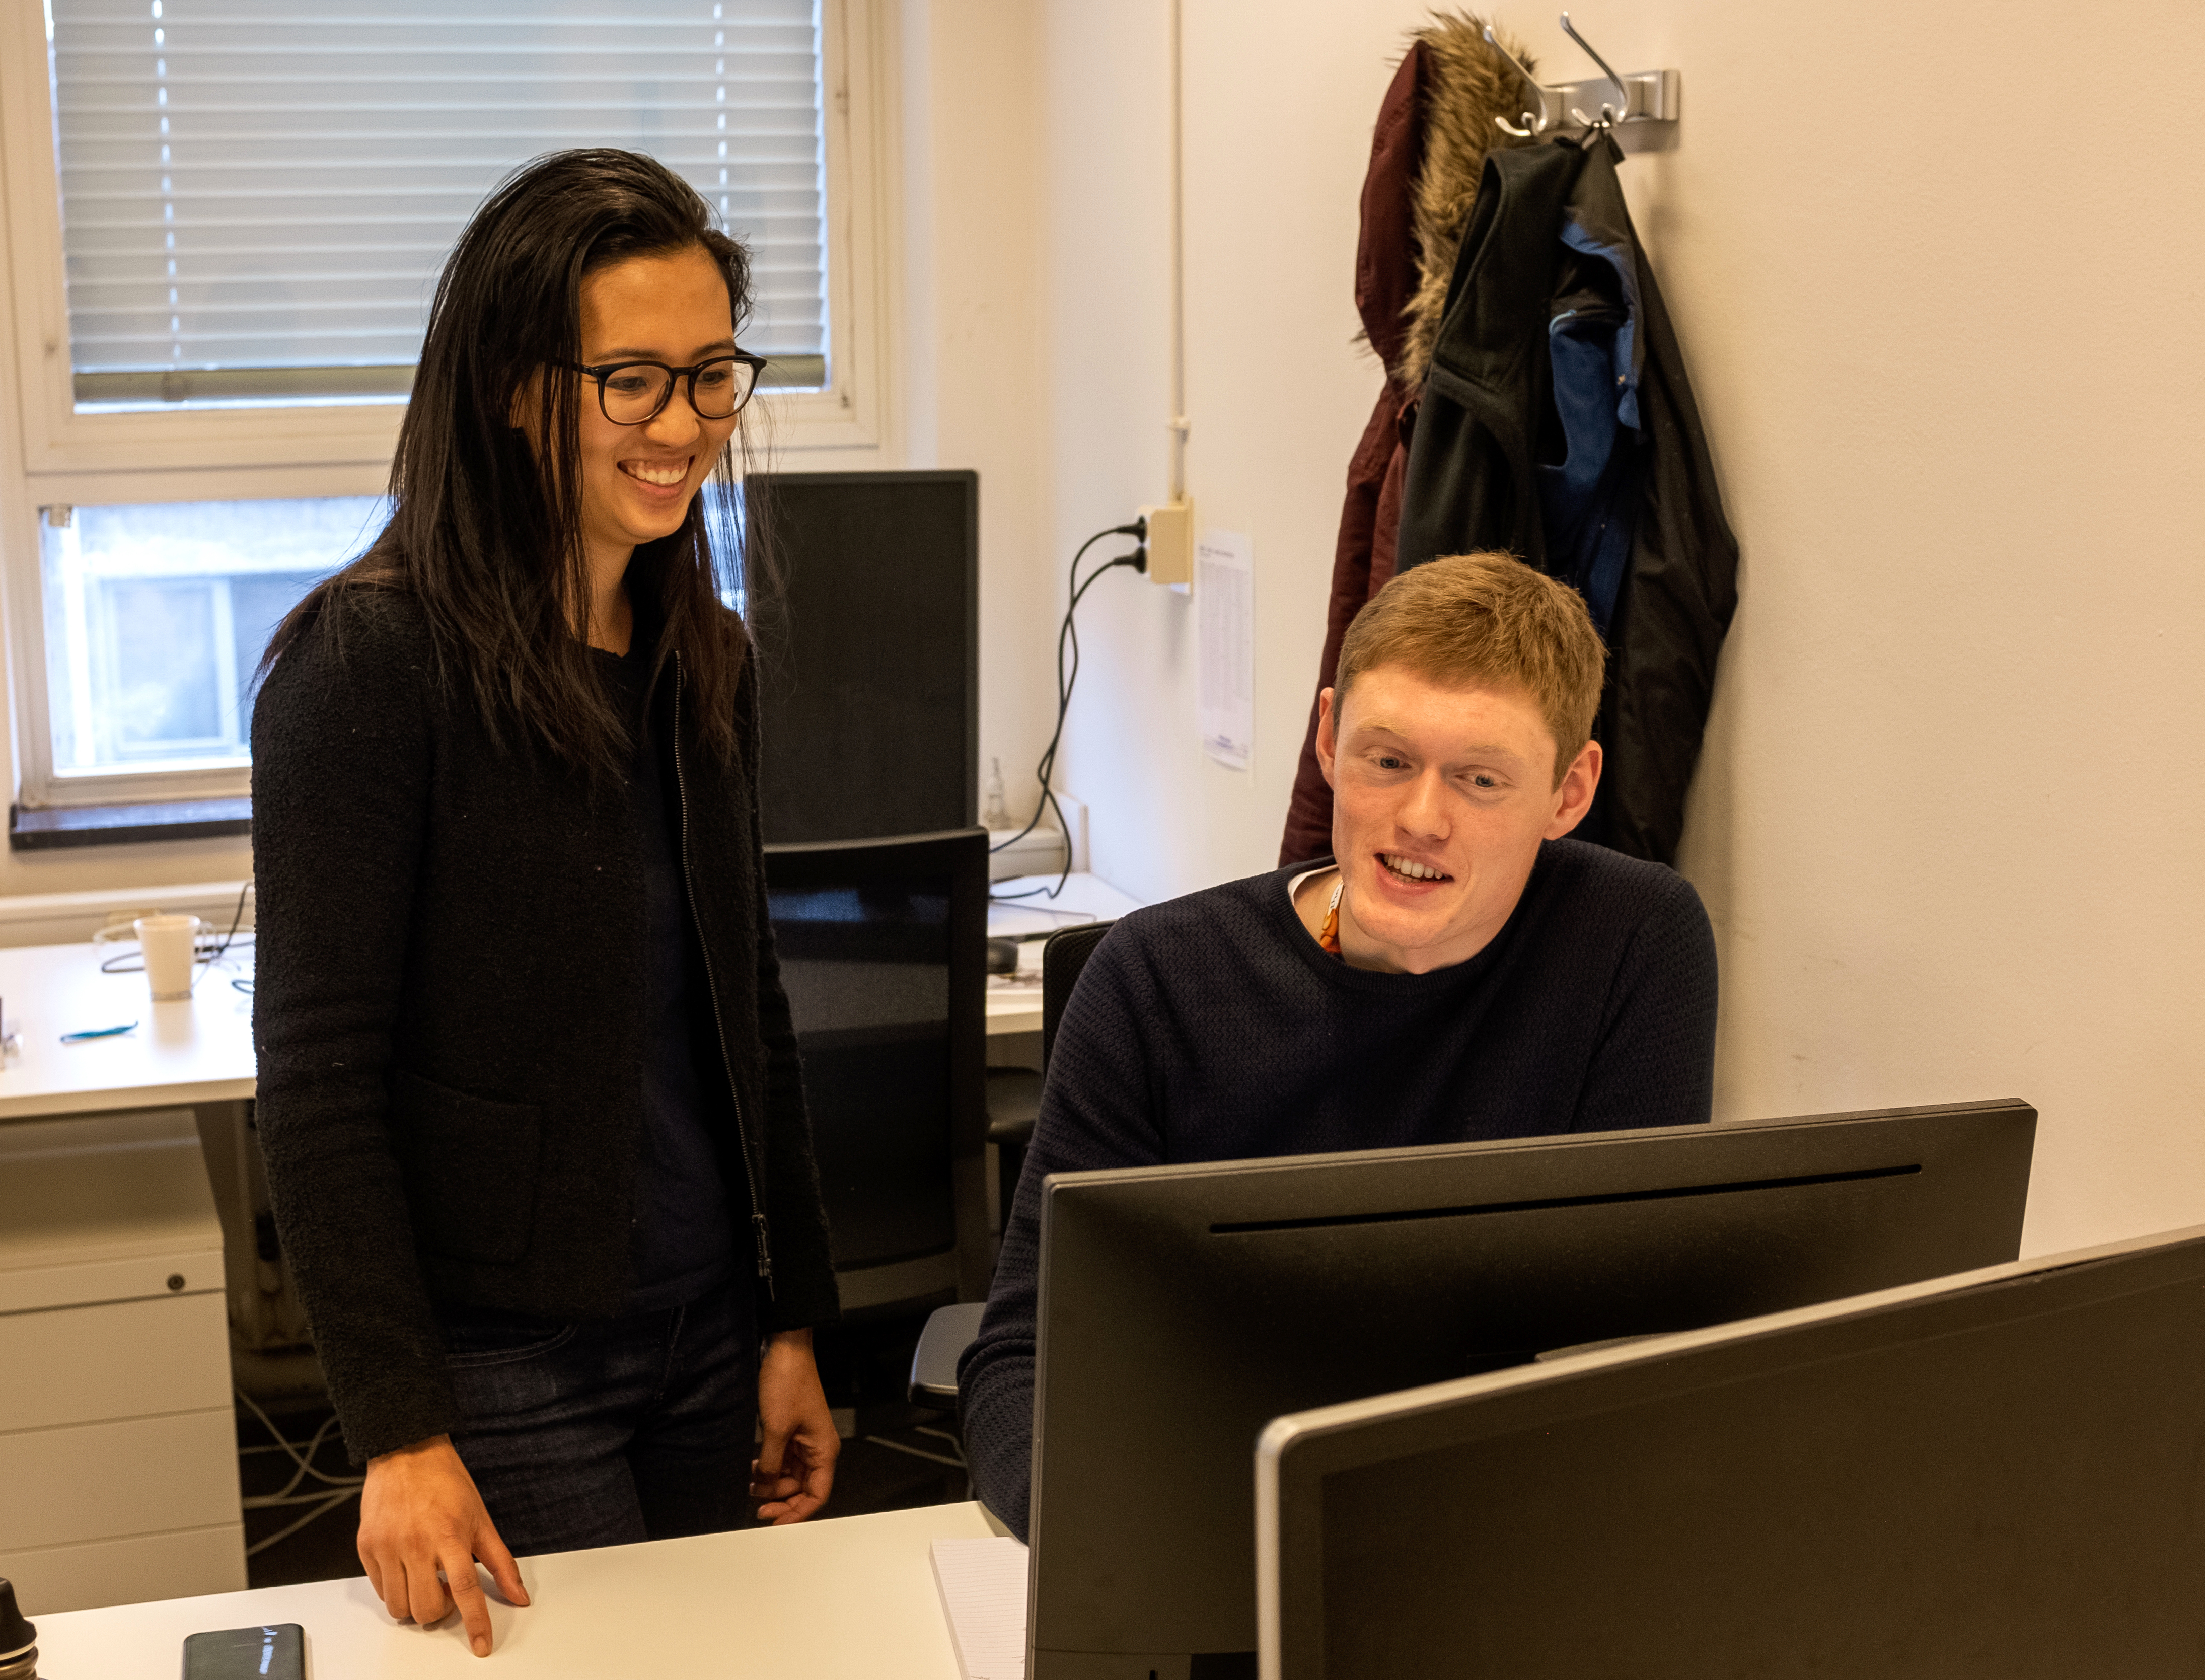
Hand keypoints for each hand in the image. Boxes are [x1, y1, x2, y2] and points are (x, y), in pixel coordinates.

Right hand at [358, 1435, 528, 1656]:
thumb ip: (501, 1562)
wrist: (407, 1453)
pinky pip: (380, 1591)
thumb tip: (519, 1595)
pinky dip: (395, 1590)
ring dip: (415, 1605)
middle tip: (446, 1591)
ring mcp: (387, 1547)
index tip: (481, 1646)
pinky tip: (406, 1569)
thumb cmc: (446, 1483)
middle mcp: (416, 1544)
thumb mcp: (482, 1519)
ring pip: (399, 1608)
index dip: (475, 1622)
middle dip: (440, 1612)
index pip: (466, 1590)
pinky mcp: (366, 1547)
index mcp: (450, 1536)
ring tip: (426, 1579)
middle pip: (427, 1608)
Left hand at [751, 1328, 839, 1522]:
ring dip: (770, 1484)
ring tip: (750, 1487)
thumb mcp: (775, 1430)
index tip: (777, 1523)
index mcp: (824, 1450)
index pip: (817, 1495)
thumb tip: (763, 1487)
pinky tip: (752, 1471)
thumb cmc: (790, 1381)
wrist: (785, 1350)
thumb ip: (769, 1464)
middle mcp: (817, 1448)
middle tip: (758, 1508)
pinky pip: (781, 1461)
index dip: (798, 1514)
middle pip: (803, 1489)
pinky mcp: (791, 1432)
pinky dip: (767, 1469)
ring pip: (790, 1476)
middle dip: (781, 1500)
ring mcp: (804, 1441)